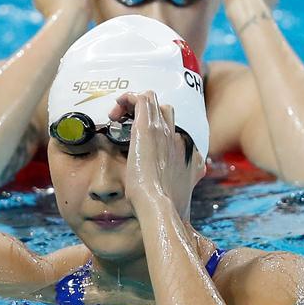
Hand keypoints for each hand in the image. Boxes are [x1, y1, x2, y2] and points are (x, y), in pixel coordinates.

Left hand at [109, 92, 197, 209]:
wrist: (158, 206)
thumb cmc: (166, 205)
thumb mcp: (181, 190)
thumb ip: (185, 179)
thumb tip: (190, 179)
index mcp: (183, 150)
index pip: (171, 126)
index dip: (153, 125)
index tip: (136, 140)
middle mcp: (175, 136)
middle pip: (163, 108)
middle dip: (141, 111)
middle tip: (123, 125)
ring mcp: (162, 131)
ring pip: (151, 99)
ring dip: (131, 103)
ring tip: (116, 118)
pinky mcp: (146, 129)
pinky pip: (140, 98)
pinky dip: (126, 99)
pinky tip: (114, 114)